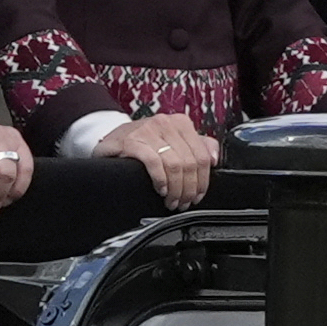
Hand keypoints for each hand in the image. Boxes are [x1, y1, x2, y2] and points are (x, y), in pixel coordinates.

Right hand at [95, 111, 214, 210]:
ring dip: (176, 189)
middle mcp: (166, 123)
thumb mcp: (172, 141)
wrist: (111, 140)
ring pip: (175, 165)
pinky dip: (160, 180)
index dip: (203, 180)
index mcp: (181, 123)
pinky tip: (160, 188)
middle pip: (190, 163)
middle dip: (188, 189)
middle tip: (183, 202)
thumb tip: (215, 158)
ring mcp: (149, 130)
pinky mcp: (132, 141)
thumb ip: (197, 146)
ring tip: (171, 200)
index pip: (202, 155)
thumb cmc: (143, 143)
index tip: (198, 195)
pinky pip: (154, 163)